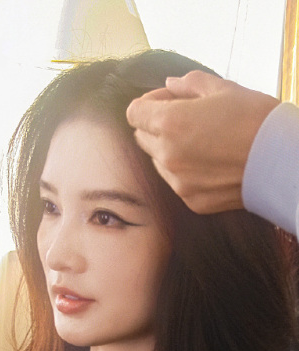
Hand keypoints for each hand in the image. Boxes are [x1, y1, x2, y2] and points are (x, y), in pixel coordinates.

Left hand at [126, 71, 279, 213]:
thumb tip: (169, 85)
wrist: (281, 161)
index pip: (134, 113)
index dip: (148, 103)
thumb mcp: (224, 89)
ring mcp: (177, 181)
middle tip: (186, 118)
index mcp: (169, 122)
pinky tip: (209, 163)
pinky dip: (184, 171)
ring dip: (168, 149)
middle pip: (142, 137)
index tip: (166, 100)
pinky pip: (175, 181)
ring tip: (201, 142)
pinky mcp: (190, 200)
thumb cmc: (256, 119)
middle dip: (156, 125)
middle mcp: (166, 155)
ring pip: (157, 161)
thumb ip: (189, 85)